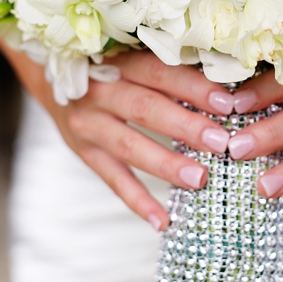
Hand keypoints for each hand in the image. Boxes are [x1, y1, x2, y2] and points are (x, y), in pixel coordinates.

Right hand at [57, 52, 236, 231]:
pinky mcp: (84, 152)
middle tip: (221, 143)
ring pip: (129, 146)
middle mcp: (99, 91)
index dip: (193, 88)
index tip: (228, 104)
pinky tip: (163, 222)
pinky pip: (113, 179)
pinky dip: (137, 202)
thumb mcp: (131, 59)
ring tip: (200, 180)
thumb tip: (230, 87)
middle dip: (185, 127)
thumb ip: (169, 70)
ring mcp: (88, 124)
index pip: (158, 73)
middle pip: (145, 108)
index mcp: (118, 62)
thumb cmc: (111, 71)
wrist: (52, 81)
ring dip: (165, 165)